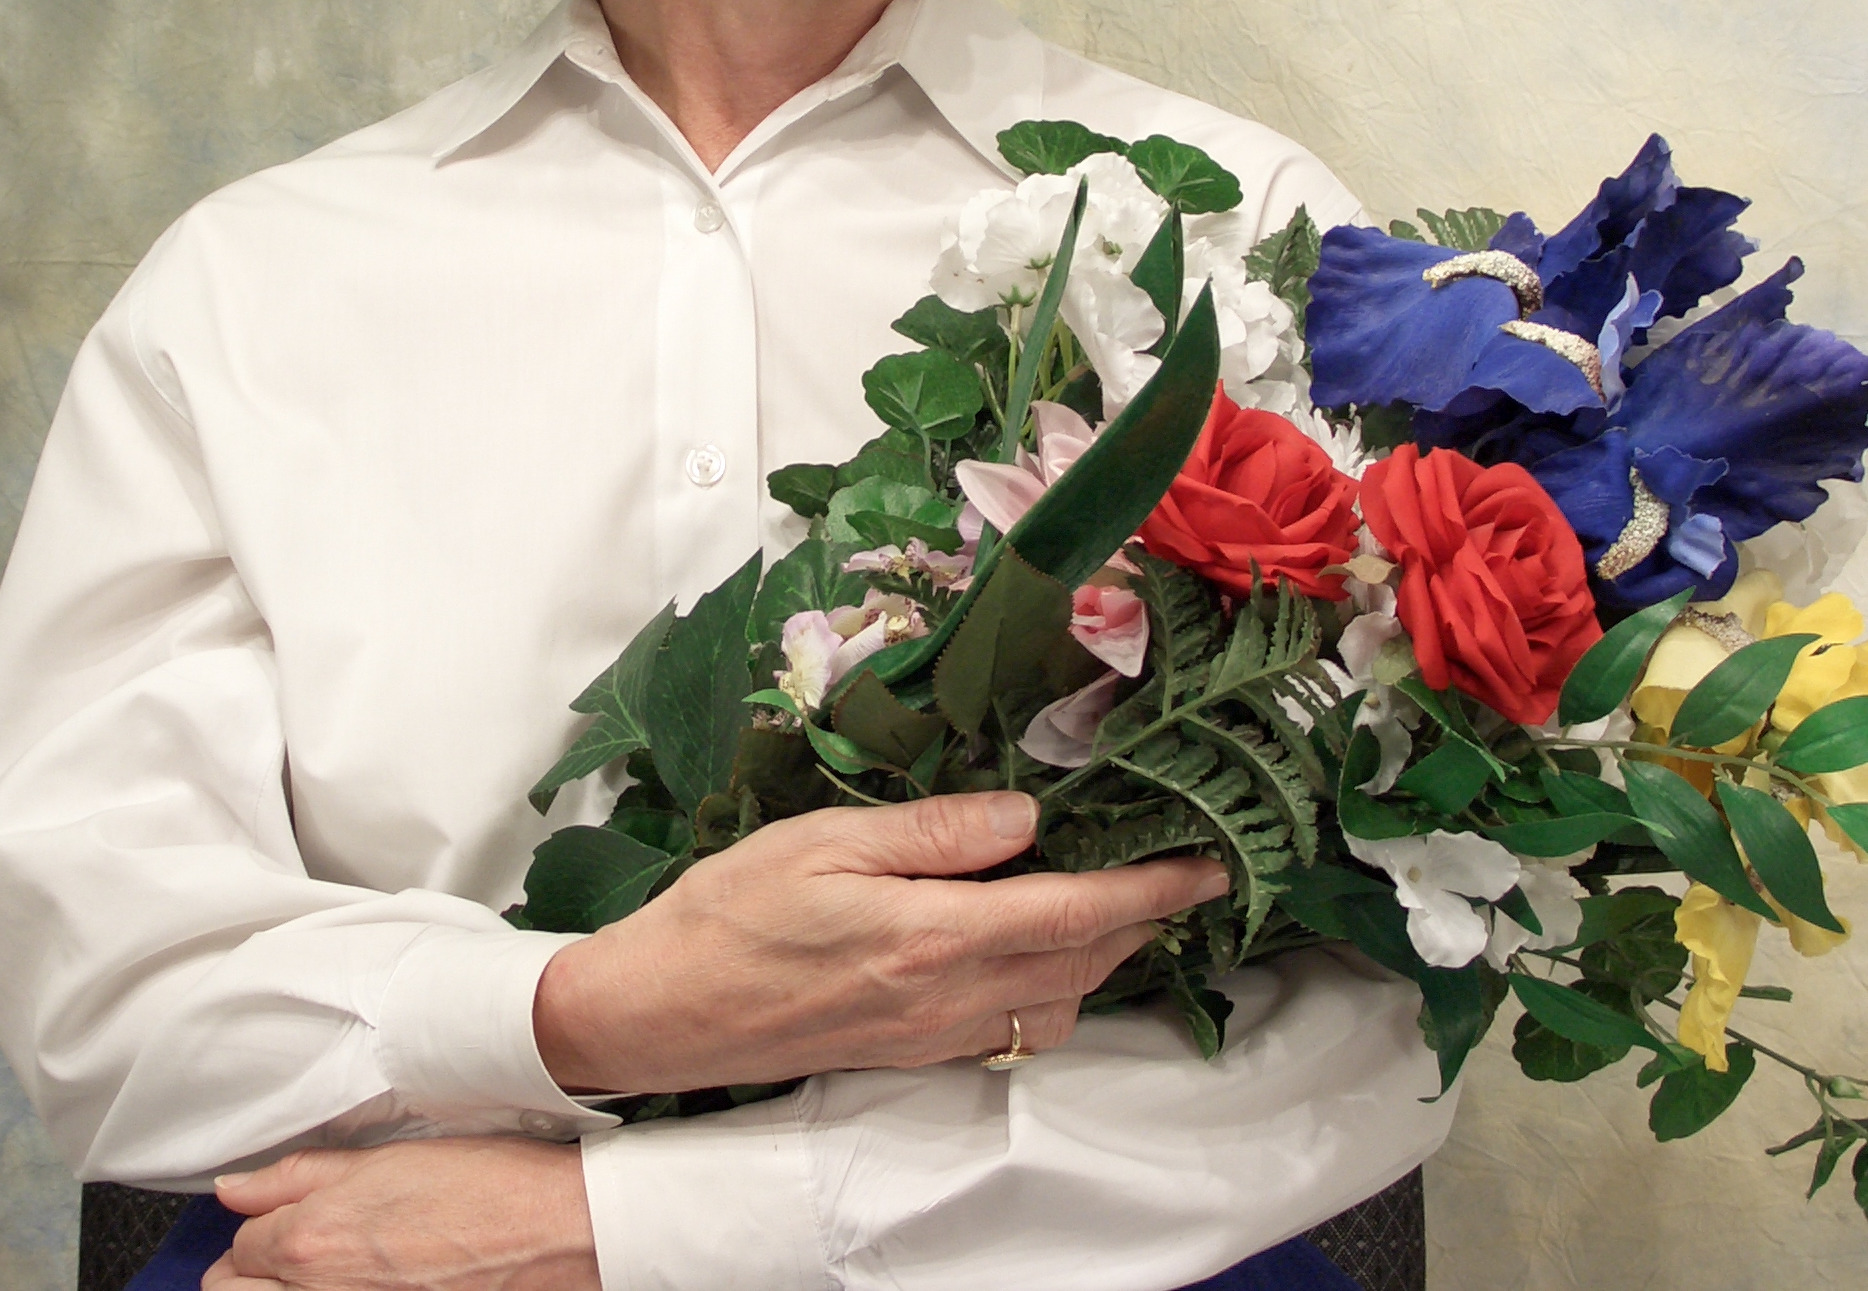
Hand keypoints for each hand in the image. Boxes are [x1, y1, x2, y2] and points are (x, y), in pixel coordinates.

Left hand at [204, 1138, 599, 1290]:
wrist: (554, 1233)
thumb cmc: (485, 1189)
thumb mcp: (384, 1160)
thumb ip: (297, 1177)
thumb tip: (235, 1188)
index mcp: (310, 1240)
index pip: (238, 1247)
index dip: (260, 1228)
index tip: (285, 1220)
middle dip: (249, 1273)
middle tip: (290, 1253)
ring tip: (324, 1272)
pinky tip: (360, 1284)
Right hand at [532, 790, 1225, 1092]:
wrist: (661, 1012)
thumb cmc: (730, 913)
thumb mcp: (824, 841)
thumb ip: (935, 832)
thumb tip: (1027, 817)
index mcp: (933, 938)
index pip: (1075, 913)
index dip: (1152, 889)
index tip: (1206, 864)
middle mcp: (947, 999)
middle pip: (1082, 964)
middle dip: (1143, 921)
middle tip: (1182, 873)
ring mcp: (932, 1035)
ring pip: (1056, 1005)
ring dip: (1101, 958)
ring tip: (1116, 903)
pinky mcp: (910, 1051)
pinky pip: (1012, 1028)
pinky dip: (1051, 989)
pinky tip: (1036, 950)